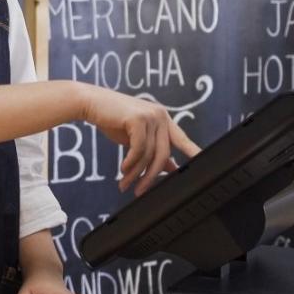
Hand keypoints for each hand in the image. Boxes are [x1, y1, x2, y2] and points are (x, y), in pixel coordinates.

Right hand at [81, 86, 200, 195]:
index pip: (182, 138)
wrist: (90, 102)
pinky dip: (130, 162)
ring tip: (125, 183)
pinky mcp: (138, 119)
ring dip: (135, 172)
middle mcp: (160, 116)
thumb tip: (168, 167)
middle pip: (163, 153)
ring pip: (148, 154)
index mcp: (163, 119)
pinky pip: (138, 148)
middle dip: (151, 175)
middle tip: (140, 190)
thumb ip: (150, 150)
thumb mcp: (134, 137)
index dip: (193, 152)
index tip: (202, 163)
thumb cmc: (112, 119)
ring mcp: (151, 116)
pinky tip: (123, 168)